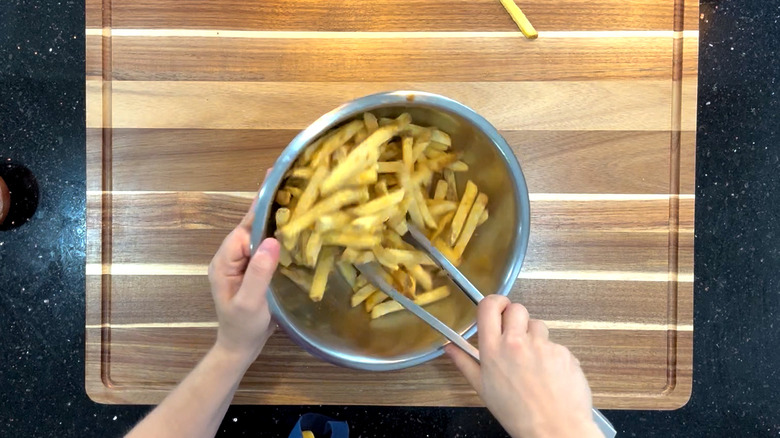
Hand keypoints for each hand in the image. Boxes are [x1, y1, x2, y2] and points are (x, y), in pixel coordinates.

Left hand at [208, 193, 279, 363]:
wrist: (240, 347)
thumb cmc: (243, 327)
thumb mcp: (250, 303)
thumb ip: (258, 273)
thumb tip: (272, 241)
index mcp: (225, 261)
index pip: (244, 230)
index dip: (261, 213)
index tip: (279, 193)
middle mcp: (232, 256)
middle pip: (251, 226)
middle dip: (268, 205)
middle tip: (288, 179)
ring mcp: (243, 261)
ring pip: (260, 233)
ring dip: (276, 216)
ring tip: (295, 193)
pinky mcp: (255, 267)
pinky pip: (267, 244)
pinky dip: (280, 231)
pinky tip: (295, 223)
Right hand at [446, 295, 601, 437]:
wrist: (554, 429)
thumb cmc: (518, 414)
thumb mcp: (483, 389)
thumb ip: (465, 363)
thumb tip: (449, 347)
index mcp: (493, 350)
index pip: (489, 306)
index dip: (494, 301)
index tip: (498, 306)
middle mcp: (517, 343)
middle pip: (516, 308)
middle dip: (516, 318)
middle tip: (516, 338)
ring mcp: (542, 346)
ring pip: (538, 325)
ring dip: (535, 337)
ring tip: (534, 363)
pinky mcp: (563, 352)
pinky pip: (556, 344)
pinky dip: (553, 355)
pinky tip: (550, 375)